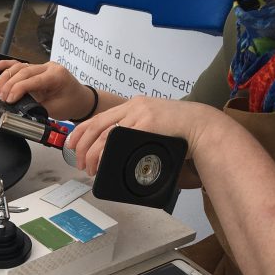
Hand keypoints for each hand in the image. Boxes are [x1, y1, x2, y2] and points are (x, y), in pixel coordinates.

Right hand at [0, 60, 93, 119]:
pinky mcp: (36, 69)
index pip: (32, 80)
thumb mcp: (54, 109)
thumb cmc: (71, 103)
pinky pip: (19, 65)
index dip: (17, 89)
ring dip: (5, 78)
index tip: (8, 100)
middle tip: (0, 98)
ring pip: (19, 67)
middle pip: (23, 71)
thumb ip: (36, 106)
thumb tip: (18, 106)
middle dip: (9, 85)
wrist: (81, 99)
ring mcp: (42, 66)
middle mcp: (49, 67)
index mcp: (56, 75)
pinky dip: (6, 66)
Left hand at [66, 96, 227, 175]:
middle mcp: (133, 106)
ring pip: (104, 134)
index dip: (79, 133)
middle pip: (95, 126)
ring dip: (92, 154)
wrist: (203, 126)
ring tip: (90, 168)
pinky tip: (103, 162)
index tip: (71, 147)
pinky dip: (106, 152)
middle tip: (79, 164)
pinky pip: (119, 138)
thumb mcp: (152, 126)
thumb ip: (135, 133)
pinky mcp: (147, 123)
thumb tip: (114, 152)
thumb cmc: (179, 131)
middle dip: (82, 147)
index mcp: (132, 105)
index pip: (97, 118)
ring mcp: (140, 113)